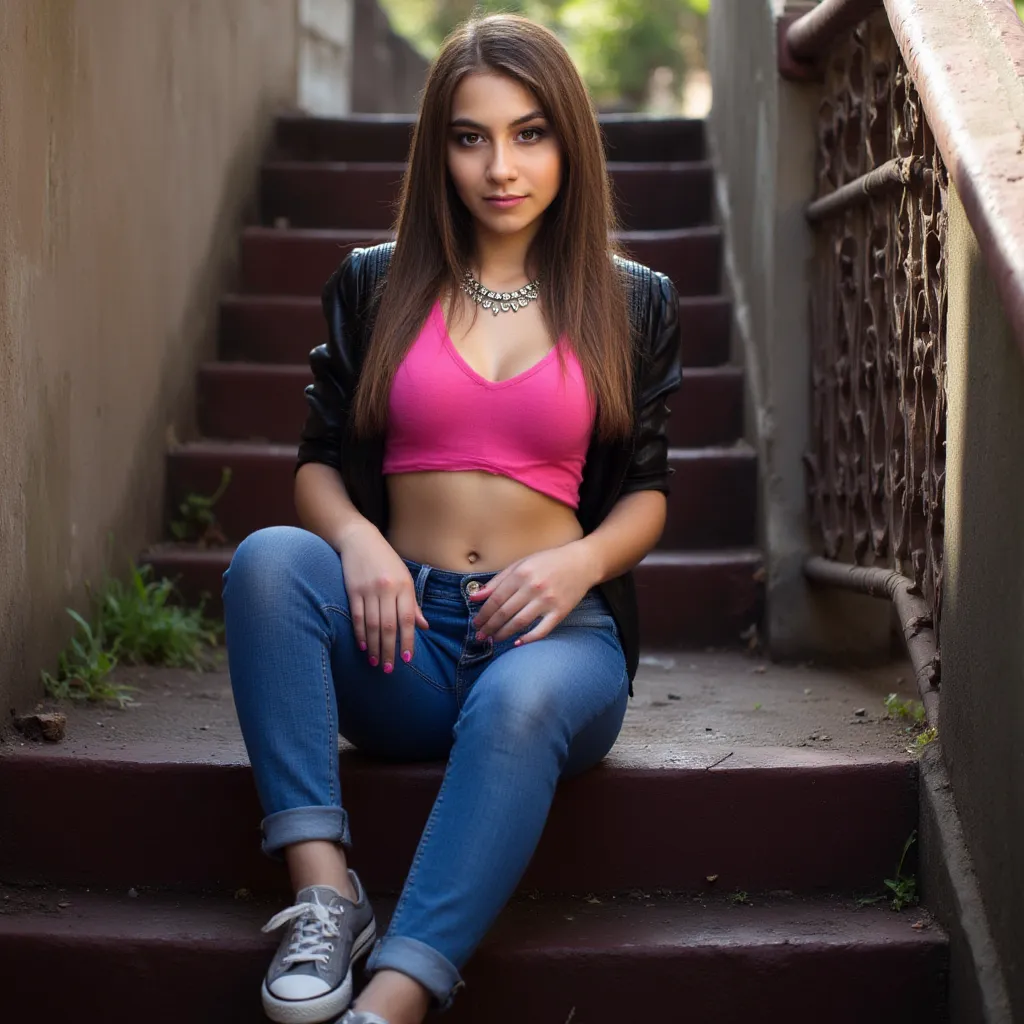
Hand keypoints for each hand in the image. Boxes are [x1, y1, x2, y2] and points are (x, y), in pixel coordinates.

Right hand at [337, 521, 428, 671]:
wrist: (360, 540)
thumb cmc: (386, 561)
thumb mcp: (404, 578)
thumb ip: (412, 604)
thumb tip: (424, 627)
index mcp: (404, 586)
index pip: (407, 619)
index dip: (407, 640)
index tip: (407, 659)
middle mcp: (387, 589)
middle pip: (388, 626)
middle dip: (389, 650)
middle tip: (389, 668)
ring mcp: (369, 589)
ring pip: (372, 624)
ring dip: (374, 646)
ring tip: (375, 662)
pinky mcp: (352, 590)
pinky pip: (357, 616)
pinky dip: (360, 633)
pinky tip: (363, 646)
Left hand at [469, 542, 597, 645]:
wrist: (581, 562)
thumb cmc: (548, 562)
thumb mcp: (521, 564)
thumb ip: (498, 580)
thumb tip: (475, 597)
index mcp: (521, 573)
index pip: (496, 599)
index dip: (483, 613)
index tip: (476, 623)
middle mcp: (533, 587)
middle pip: (505, 612)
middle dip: (489, 626)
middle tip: (480, 636)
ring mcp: (547, 600)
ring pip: (519, 622)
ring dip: (503, 634)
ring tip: (494, 639)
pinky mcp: (560, 611)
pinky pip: (542, 630)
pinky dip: (528, 638)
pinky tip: (517, 643)